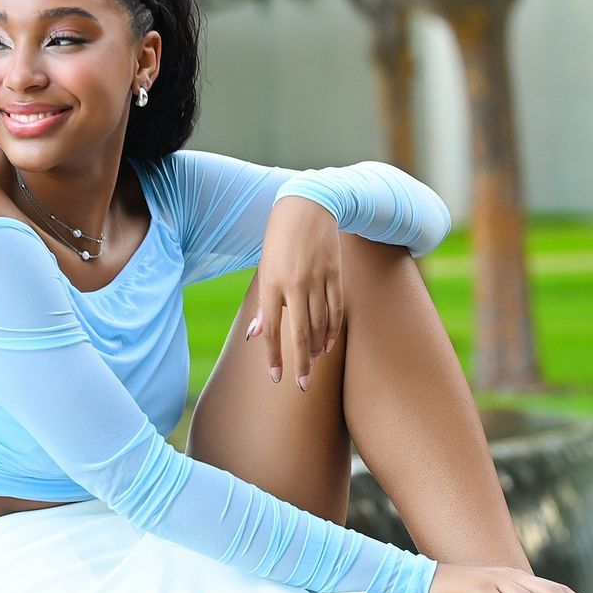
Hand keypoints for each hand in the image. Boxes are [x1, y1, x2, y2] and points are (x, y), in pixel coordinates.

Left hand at [246, 195, 342, 390]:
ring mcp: (317, 280)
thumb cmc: (279, 240)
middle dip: (300, 362)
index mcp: (272, 284)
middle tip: (302, 385)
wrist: (307, 207)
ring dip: (316, 347)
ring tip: (313, 362)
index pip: (271, 329)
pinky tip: (329, 344)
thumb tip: (256, 335)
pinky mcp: (335, 275)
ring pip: (320, 324)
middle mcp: (295, 284)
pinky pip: (336, 310)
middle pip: (299, 333)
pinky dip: (333, 330)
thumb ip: (263, 305)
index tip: (276, 377)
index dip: (273, 356)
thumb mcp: (265, 269)